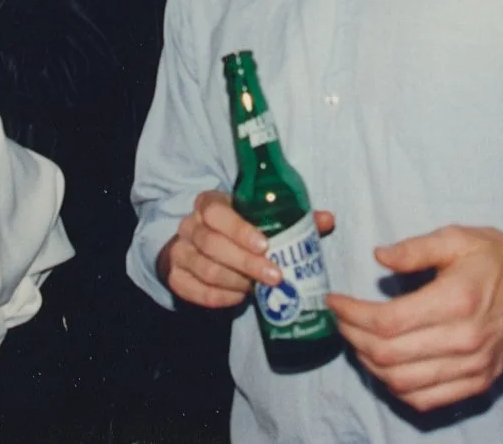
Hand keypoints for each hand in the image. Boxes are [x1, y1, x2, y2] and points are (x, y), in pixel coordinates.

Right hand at [157, 190, 334, 309]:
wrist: (200, 246)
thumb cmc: (239, 229)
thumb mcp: (260, 218)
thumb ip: (292, 218)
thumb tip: (327, 219)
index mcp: (210, 204)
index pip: (217, 212)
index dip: (239, 229)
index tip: (266, 245)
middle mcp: (190, 225)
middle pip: (211, 244)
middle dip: (246, 263)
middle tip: (275, 277)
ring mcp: (179, 251)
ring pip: (204, 268)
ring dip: (235, 282)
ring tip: (258, 289)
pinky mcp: (175, 275)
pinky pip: (191, 289)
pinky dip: (217, 297)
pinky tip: (238, 298)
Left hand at [327, 226, 502, 413]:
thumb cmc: (502, 259)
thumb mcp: (459, 238)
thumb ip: (415, 248)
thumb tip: (379, 257)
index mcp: (456, 301)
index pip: (387, 321)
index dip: (352, 315)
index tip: (335, 302)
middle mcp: (465, 340)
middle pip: (388, 356)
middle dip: (352, 338)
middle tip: (342, 320)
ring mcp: (473, 367)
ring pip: (402, 383)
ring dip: (370, 366)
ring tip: (358, 341)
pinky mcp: (479, 382)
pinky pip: (427, 400)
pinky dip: (398, 390)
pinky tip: (386, 368)